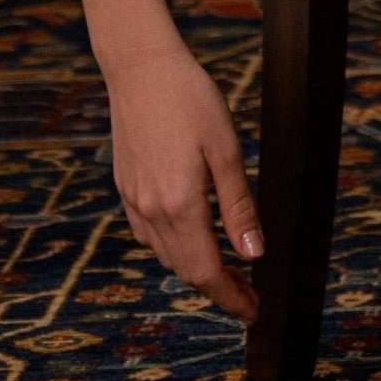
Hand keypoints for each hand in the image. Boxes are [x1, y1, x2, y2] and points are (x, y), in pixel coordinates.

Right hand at [102, 38, 262, 320]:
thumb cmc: (191, 100)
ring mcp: (134, 200)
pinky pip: (148, 234)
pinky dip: (172, 246)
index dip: (231, 298)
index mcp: (180, 205)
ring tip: (227, 267)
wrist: (141, 68)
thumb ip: (239, 207)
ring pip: (165, 255)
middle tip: (249, 293)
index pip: (207, 272)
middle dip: (218, 288)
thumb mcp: (227, 151)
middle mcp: (151, 210)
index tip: (253, 311)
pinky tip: (191, 235)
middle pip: (185, 270)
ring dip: (195, 268)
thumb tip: (254, 254)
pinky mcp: (126, 187)